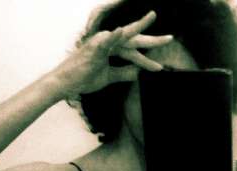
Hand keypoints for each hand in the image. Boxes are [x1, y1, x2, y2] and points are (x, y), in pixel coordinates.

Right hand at [53, 11, 172, 96]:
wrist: (65, 83)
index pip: (135, 46)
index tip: (164, 51)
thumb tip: (138, 73)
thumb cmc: (84, 78)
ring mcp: (101, 43)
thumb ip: (124, 73)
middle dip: (152, 39)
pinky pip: (106, 41)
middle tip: (170, 38)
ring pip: (124, 37)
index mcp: (112, 47)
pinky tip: (124, 30)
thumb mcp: (109, 77)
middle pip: (134, 38)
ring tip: (152, 20)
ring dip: (139, 32)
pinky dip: (115, 36)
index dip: (149, 49)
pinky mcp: (93, 49)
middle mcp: (108, 41)